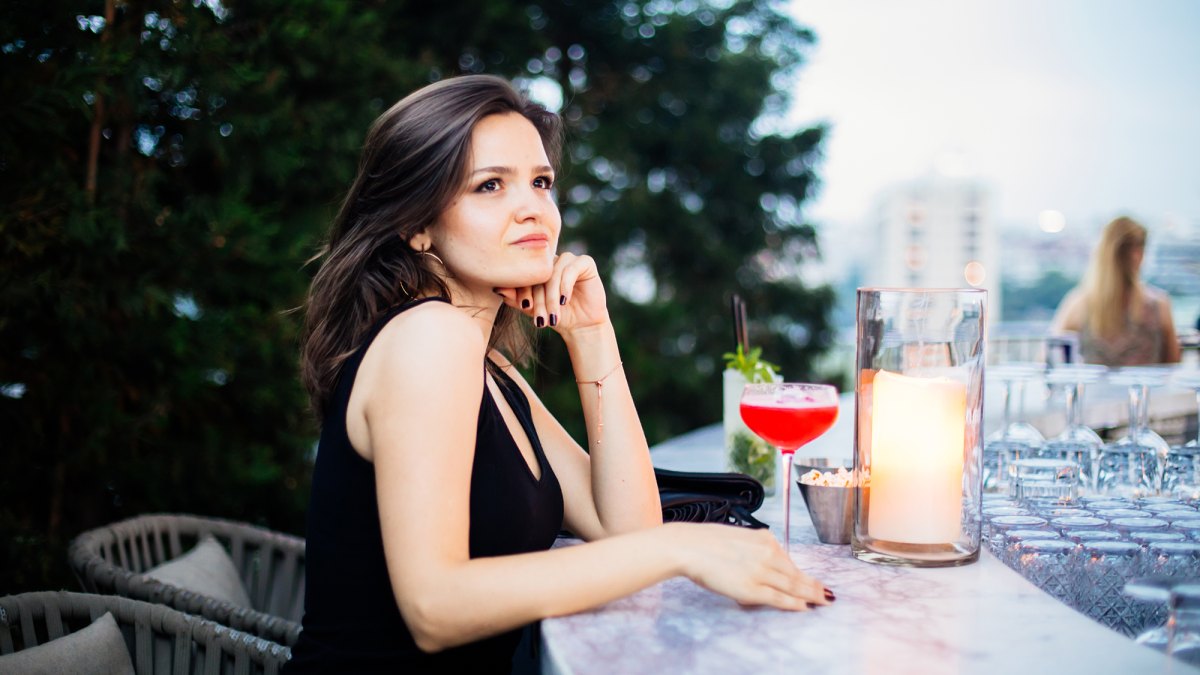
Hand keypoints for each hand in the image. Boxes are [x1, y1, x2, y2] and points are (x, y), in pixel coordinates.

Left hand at [497, 252, 608, 332]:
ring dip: (552, 296)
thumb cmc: (554, 315)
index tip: (524, 307)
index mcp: (537, 267)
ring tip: (553, 315)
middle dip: (539, 298)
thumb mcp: (531, 309)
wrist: (581, 325)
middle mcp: (552, 260)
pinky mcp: (585, 262)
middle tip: (540, 319)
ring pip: (554, 273)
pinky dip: (566, 286)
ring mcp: (569, 259)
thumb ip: (515, 298)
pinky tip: (564, 301)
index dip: (523, 289)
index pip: (526, 273)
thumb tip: (496, 288)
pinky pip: (571, 269)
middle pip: (540, 274)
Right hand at [666, 523, 830, 610]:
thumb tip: (762, 554)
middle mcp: (767, 553)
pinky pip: (779, 598)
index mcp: (764, 539)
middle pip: (796, 574)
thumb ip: (753, 545)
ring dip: (810, 595)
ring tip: (823, 601)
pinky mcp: (752, 588)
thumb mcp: (737, 536)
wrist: (689, 546)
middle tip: (828, 594)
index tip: (814, 580)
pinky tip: (805, 607)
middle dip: (814, 585)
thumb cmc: (705, 541)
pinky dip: (794, 603)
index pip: (788, 560)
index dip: (803, 573)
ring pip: (792, 586)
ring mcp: (761, 571)